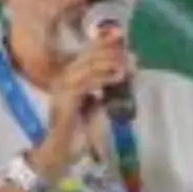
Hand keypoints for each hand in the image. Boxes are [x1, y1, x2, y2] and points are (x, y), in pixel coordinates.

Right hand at [31, 32, 131, 182]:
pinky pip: (86, 82)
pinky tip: (118, 76)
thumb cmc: (79, 132)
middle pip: (88, 55)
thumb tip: (125, 71)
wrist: (62, 151)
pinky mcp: (65, 99)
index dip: (106, 44)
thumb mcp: (98, 104)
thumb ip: (106, 88)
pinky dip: (103, 77)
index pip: (88, 53)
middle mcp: (63, 78)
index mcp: (69, 77)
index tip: (124, 40)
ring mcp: (62, 88)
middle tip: (131, 54)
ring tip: (127, 65)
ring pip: (87, 66)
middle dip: (111, 51)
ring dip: (109, 63)